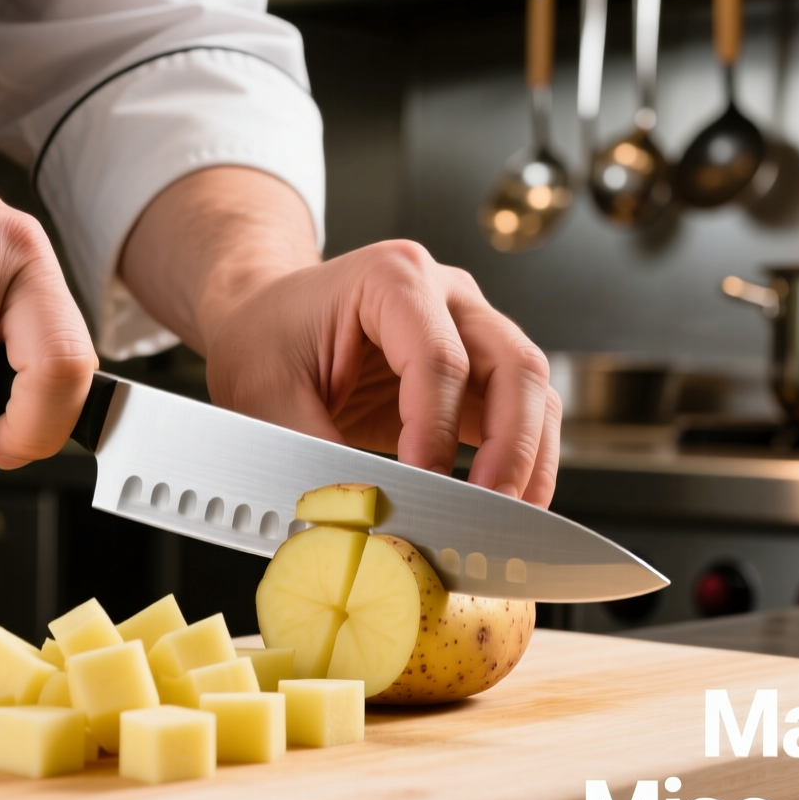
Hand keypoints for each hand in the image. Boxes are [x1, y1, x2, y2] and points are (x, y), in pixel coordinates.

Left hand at [203, 243, 559, 504]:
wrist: (265, 321)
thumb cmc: (264, 340)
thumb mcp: (264, 396)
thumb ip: (308, 454)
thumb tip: (357, 518)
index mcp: (390, 278)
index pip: (439, 358)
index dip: (437, 430)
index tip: (423, 489)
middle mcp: (446, 295)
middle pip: (514, 364)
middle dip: (512, 447)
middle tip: (489, 512)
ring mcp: (472, 329)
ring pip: (534, 390)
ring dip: (531, 459)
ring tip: (511, 521)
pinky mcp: (478, 372)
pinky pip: (523, 414)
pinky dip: (525, 463)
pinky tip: (510, 507)